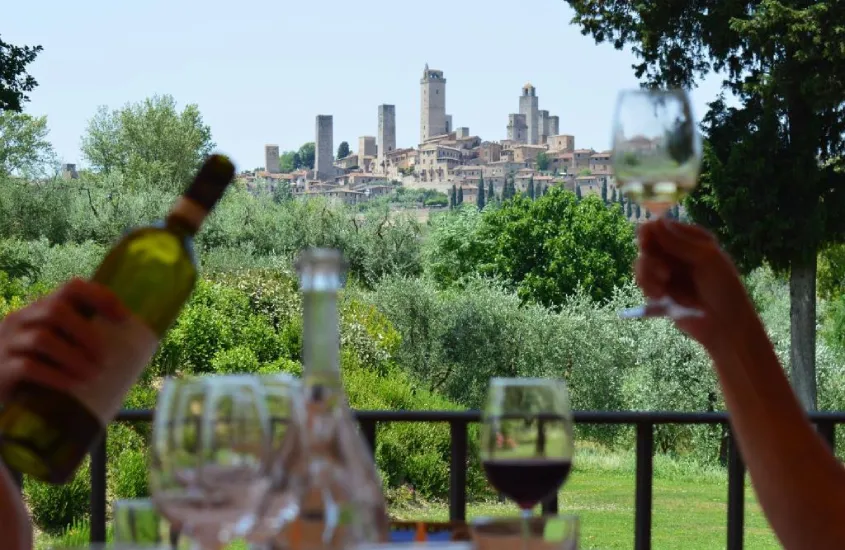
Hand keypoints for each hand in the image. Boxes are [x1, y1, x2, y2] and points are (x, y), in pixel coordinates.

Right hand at [0, 278, 128, 396]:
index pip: (71, 287)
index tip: (124, 318)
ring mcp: (6, 343)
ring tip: (93, 375)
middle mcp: (20, 319)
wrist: (1, 392)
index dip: (100, 297)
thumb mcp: (58, 347)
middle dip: (87, 333)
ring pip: (42, 338)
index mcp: (40, 309)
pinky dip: (55, 376)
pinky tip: (73, 386)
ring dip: (74, 357)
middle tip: (105, 359)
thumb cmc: (38, 369)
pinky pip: (28, 367)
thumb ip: (81, 340)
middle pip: (55, 310)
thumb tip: (137, 348)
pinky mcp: (0, 369)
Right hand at [634, 219, 756, 351]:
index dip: (650, 234)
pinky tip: (661, 296)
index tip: (647, 243)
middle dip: (649, 259)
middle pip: (646, 245)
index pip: (662, 227)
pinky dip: (648, 288)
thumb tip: (654, 221)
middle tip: (664, 273)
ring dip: (647, 276)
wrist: (725, 325)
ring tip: (663, 289)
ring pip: (641, 264)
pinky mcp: (660, 290)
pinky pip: (643, 282)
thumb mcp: (705, 259)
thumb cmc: (724, 288)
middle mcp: (676, 252)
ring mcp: (667, 271)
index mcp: (691, 239)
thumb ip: (678, 242)